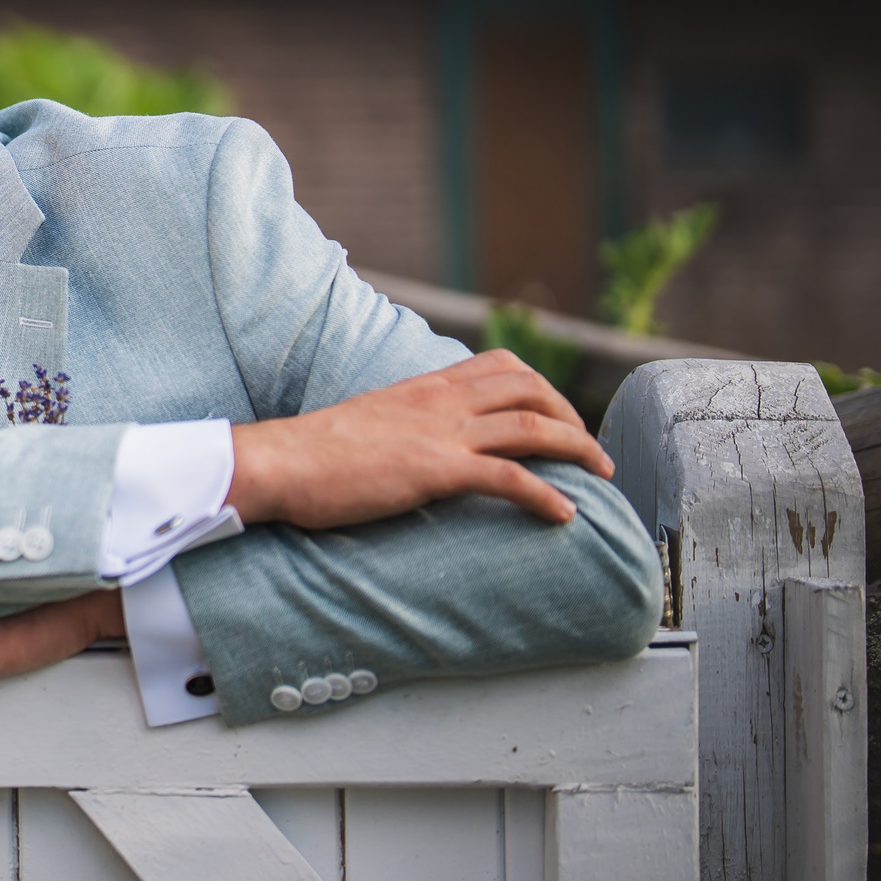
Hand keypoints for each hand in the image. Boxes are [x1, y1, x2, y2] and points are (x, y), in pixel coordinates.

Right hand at [228, 348, 613, 529]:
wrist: (279, 462)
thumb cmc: (310, 452)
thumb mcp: (367, 423)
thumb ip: (402, 423)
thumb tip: (417, 444)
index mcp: (423, 386)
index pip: (500, 366)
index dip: (542, 387)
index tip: (558, 416)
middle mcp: (439, 401)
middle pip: (530, 388)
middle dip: (572, 415)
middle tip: (590, 450)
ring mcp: (440, 433)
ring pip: (533, 427)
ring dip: (578, 449)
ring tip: (601, 475)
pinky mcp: (434, 470)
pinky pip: (509, 478)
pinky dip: (545, 495)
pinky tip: (564, 515)